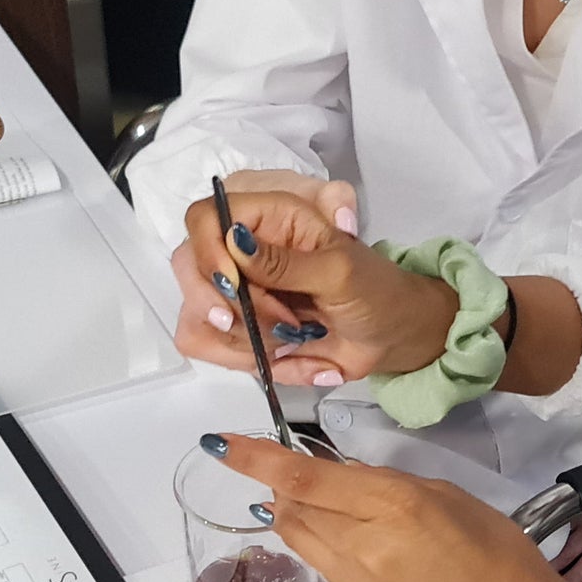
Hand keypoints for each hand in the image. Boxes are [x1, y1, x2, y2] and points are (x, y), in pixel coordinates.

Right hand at [170, 170, 357, 377]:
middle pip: (191, 272)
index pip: (204, 218)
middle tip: (285, 322)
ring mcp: (237, 294)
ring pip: (199, 320)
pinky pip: (218, 351)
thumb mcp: (339, 271)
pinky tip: (295, 359)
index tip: (235, 285)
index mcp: (267, 219)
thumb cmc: (375, 290)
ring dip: (248, 341)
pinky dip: (257, 363)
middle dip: (235, 309)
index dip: (208, 252)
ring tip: (298, 340)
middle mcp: (242, 253)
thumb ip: (286, 261)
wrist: (391, 335)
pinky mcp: (240, 331)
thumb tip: (236, 243)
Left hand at [214, 434, 581, 581]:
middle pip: (291, 507)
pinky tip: (345, 533)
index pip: (301, 478)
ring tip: (312, 496)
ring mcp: (356, 581)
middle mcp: (362, 544)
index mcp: (391, 505)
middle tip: (286, 464)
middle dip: (278, 482)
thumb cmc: (500, 554)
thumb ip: (389, 486)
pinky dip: (318, 539)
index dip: (254, 458)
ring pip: (299, 536)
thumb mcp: (448, 498)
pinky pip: (323, 562)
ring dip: (293, 511)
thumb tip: (346, 480)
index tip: (219, 443)